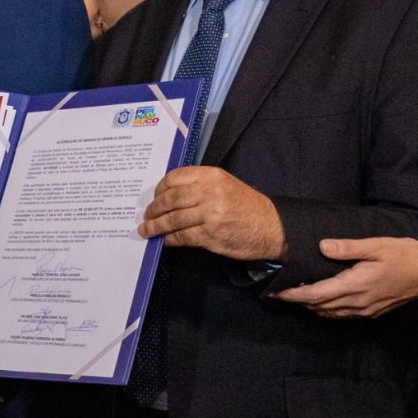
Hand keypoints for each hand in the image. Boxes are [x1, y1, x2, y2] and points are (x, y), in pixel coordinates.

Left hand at [140, 166, 284, 260]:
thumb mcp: (225, 185)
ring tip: (147, 230)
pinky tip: (165, 241)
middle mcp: (209, 191)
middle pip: (170, 199)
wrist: (270, 227)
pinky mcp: (210, 234)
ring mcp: (209, 213)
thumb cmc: (247, 206)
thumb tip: (170, 196)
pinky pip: (182, 236)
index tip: (154, 197)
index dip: (160, 189)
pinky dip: (170, 239)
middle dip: (154, 209)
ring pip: (173, 219)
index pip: (175, 178)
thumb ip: (200, 186)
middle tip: (146, 216)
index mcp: (211, 176)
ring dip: (156, 226)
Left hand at [274, 236, 417, 317]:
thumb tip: (322, 247)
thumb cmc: (405, 256)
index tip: (275, 292)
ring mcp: (365, 311)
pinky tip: (322, 302)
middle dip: (298, 301)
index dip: (294, 295)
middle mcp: (357, 303)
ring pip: (330, 314)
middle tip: (279, 293)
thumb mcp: (377, 245)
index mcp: (355, 285)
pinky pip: (342, 315)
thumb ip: (348, 248)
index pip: (316, 294)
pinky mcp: (372, 313)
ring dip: (311, 307)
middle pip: (319, 307)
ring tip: (296, 297)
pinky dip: (327, 310)